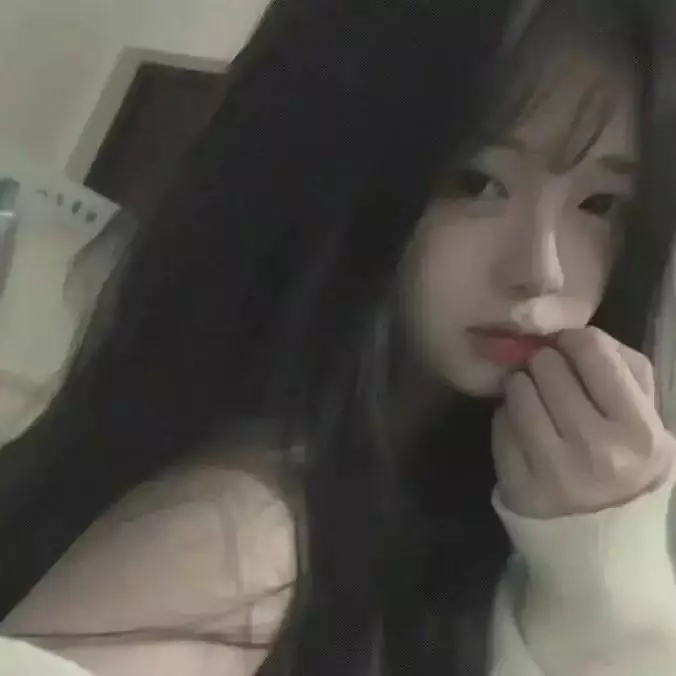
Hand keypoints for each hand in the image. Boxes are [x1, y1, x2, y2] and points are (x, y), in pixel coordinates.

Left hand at [492, 327, 675, 518]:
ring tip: (534, 398)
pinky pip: (499, 423)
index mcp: (639, 431)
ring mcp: (553, 471)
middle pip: (547, 366)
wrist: (603, 538)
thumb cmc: (626, 464)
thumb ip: (623, 369)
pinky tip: (522, 427)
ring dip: (522, 386)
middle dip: (545, 363)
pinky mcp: (518, 485)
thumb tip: (575, 333)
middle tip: (548, 376)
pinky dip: (507, 417)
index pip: (592, 350)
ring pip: (517, 390)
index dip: (575, 341)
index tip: (569, 348)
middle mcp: (597, 451)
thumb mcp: (646, 419)